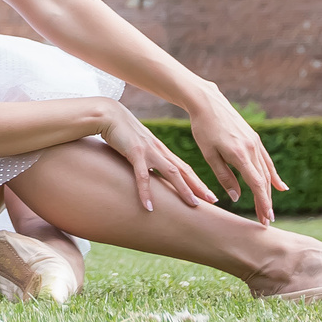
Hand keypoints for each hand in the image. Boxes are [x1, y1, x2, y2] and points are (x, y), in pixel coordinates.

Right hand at [96, 102, 215, 212]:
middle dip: (198, 186)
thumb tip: (147, 172)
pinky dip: (147, 192)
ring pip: (171, 172)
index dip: (197, 181)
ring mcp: (148, 151)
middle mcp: (158, 151)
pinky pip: (143, 176)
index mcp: (160, 150)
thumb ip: (144, 158)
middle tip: (213, 201)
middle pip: (183, 171)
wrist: (108, 114)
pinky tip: (149, 206)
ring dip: (184, 189)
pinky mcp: (135, 153)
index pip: (183, 167)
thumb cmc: (120, 131)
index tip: (208, 194)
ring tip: (193, 204)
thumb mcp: (137, 146)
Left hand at [186, 92, 289, 225]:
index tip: (266, 219)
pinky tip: (281, 186)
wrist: (208, 102)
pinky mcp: (255, 139)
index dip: (263, 203)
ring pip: (266, 172)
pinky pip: (267, 161)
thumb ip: (224, 176)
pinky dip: (273, 175)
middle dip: (266, 202)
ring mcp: (255, 143)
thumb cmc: (203, 129)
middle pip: (264, 181)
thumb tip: (237, 198)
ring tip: (269, 210)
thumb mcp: (210, 154)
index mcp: (240, 154)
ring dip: (269, 192)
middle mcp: (252, 148)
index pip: (256, 184)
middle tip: (266, 222)